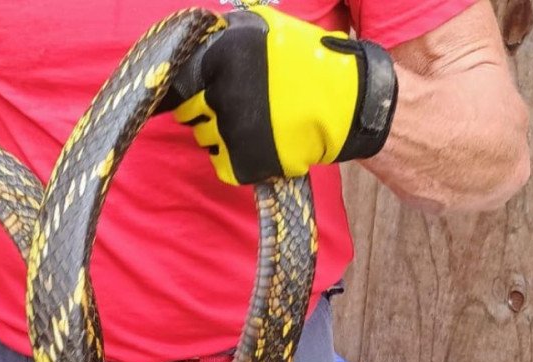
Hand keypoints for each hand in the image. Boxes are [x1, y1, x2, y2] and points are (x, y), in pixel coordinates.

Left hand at [161, 6, 397, 185]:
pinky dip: (234, 158)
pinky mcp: (240, 162)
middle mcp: (218, 94)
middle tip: (238, 107)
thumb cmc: (310, 64)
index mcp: (220, 59)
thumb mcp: (268, 28)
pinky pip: (221, 163)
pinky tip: (256, 144)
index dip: (200, 86)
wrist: (347, 105)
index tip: (213, 89)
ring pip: (204, 138)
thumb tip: (204, 35)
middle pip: (190, 111)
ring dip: (220, 134)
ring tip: (252, 125)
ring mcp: (228, 131)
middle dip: (208, 109)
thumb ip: (230, 31)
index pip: (186, 81)